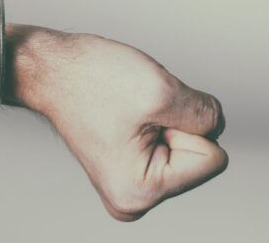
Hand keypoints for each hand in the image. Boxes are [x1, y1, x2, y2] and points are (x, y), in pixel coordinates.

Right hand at [9, 26, 226, 220]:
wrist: (51, 69)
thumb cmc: (93, 79)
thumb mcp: (162, 91)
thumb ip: (205, 114)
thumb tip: (217, 125)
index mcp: (142, 192)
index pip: (214, 158)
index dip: (187, 124)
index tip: (148, 114)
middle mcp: (135, 200)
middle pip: (201, 155)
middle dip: (177, 122)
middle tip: (137, 110)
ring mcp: (133, 185)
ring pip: (187, 145)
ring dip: (167, 117)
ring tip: (130, 109)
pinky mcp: (132, 167)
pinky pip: (172, 140)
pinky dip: (158, 118)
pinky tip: (128, 113)